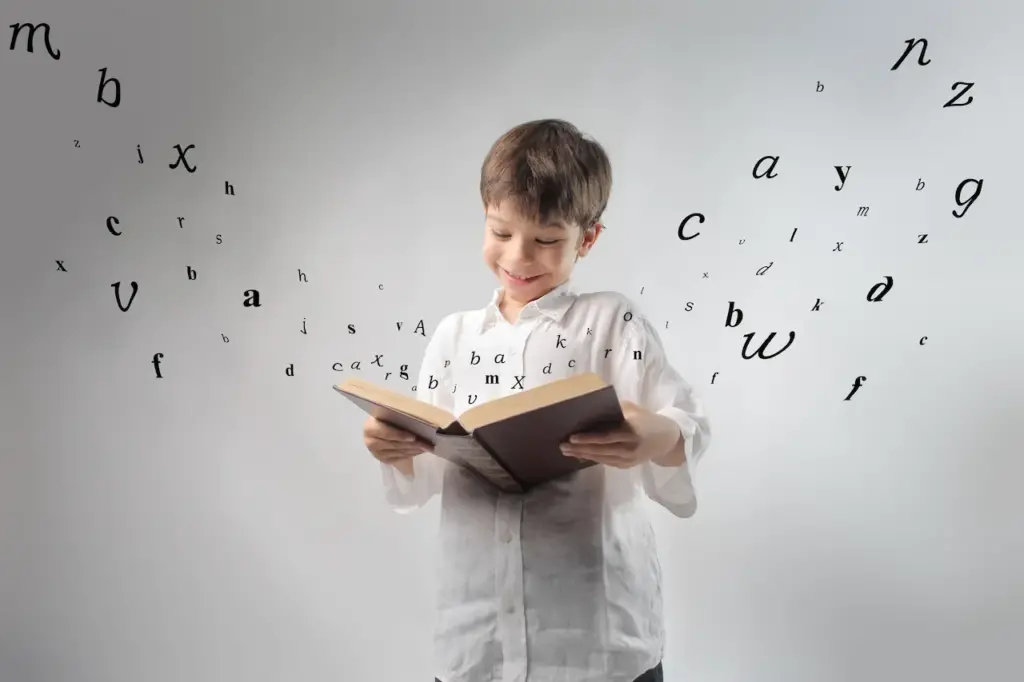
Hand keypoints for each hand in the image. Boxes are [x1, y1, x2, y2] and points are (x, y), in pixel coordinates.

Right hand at [362, 415, 432, 465]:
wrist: (380, 424)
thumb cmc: (387, 415)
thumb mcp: (390, 412)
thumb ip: (399, 414)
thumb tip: (418, 416)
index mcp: (370, 427)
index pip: (385, 433)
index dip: (399, 435)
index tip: (413, 437)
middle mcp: (370, 442)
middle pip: (394, 445)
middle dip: (412, 444)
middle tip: (426, 443)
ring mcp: (376, 453)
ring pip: (399, 452)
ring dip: (414, 450)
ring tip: (427, 446)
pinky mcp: (384, 460)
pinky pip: (400, 458)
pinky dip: (412, 454)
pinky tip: (421, 450)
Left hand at [560, 400, 680, 468]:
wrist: (667, 440)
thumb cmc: (647, 420)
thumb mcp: (634, 410)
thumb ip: (616, 409)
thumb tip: (593, 407)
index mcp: (631, 432)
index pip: (606, 437)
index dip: (588, 438)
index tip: (572, 437)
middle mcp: (629, 448)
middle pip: (600, 450)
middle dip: (580, 449)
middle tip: (562, 446)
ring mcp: (628, 459)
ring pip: (601, 458)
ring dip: (583, 455)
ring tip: (567, 452)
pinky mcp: (626, 466)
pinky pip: (606, 462)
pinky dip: (593, 459)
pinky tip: (580, 456)